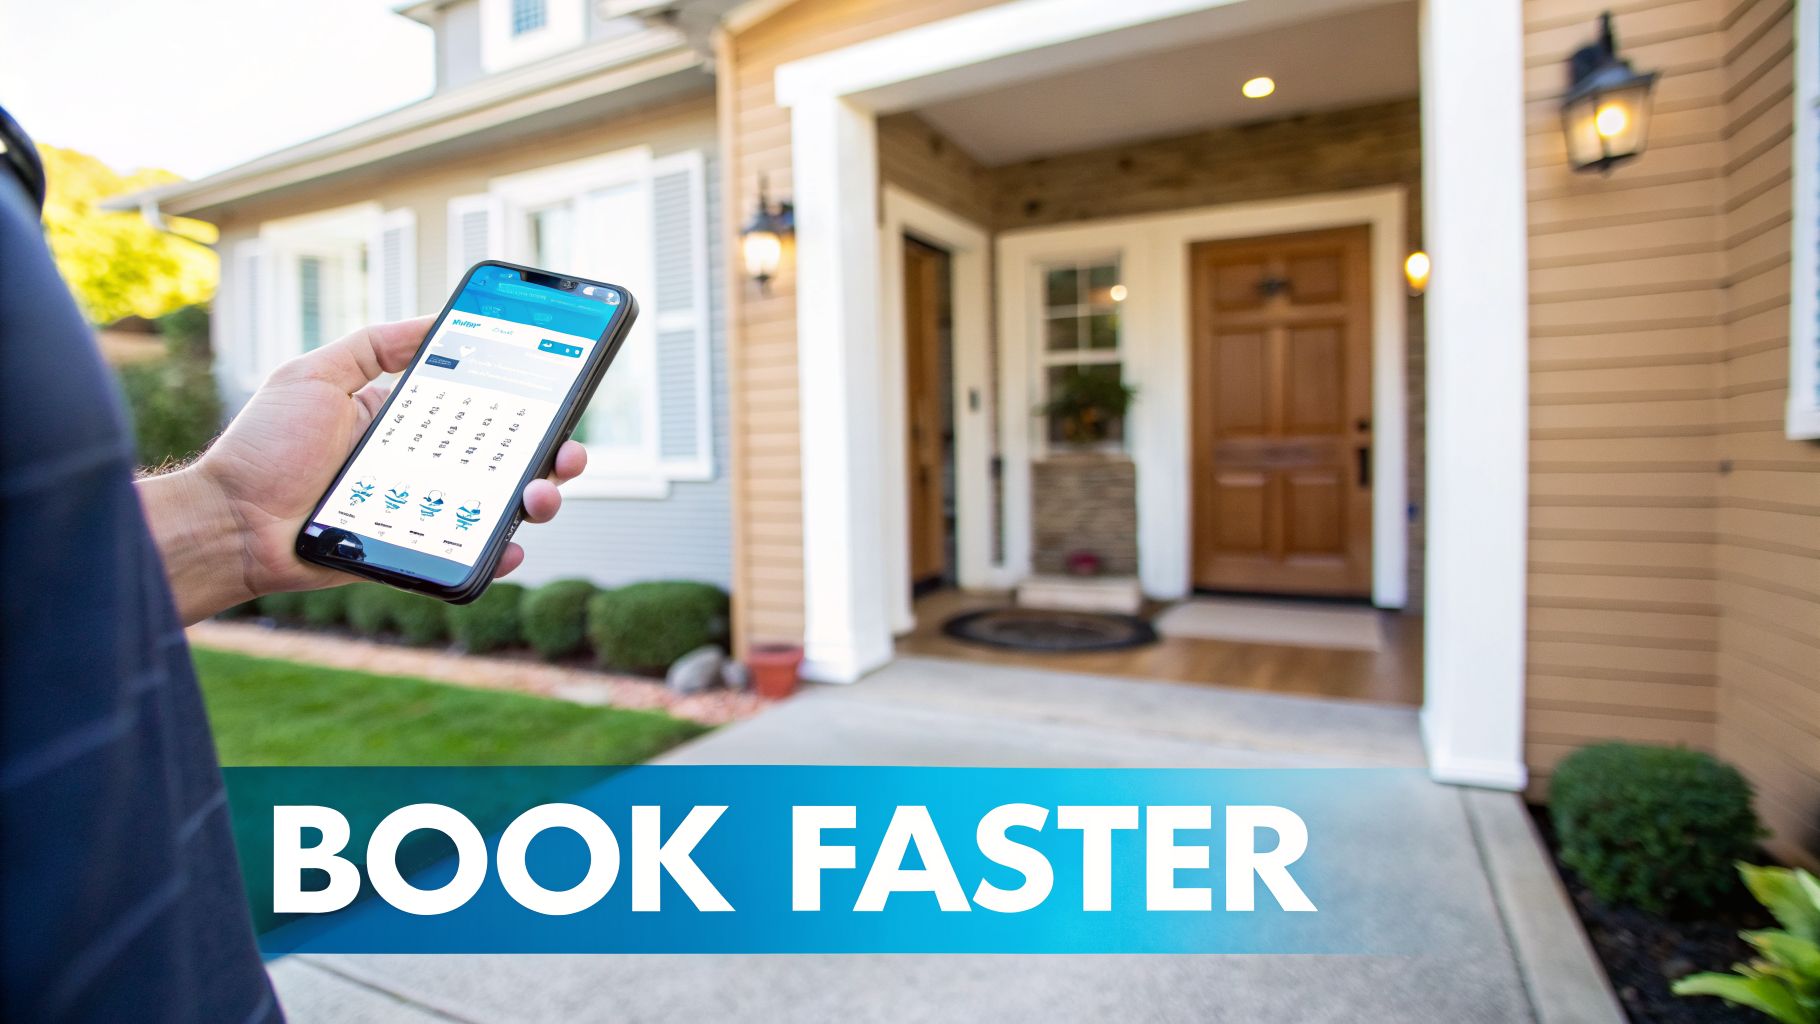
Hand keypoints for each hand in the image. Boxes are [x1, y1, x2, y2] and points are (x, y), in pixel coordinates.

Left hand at [141, 317, 587, 622]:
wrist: (227, 521)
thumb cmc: (262, 446)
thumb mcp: (314, 375)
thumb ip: (371, 346)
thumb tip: (434, 321)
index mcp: (409, 422)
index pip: (484, 408)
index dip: (529, 403)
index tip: (562, 390)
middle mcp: (427, 465)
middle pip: (511, 460)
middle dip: (555, 455)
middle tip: (567, 452)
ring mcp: (426, 511)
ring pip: (502, 508)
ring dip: (537, 501)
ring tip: (539, 497)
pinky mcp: (415, 552)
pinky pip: (469, 556)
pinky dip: (498, 555)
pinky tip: (510, 546)